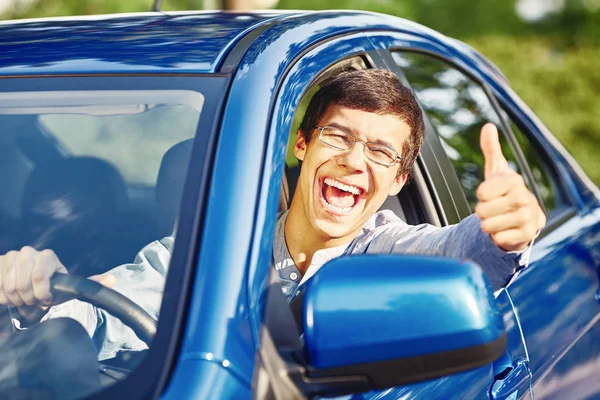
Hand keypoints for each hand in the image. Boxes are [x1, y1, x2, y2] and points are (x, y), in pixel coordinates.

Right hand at [0, 247, 114, 319]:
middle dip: (28, 299)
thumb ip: (88, 284)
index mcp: (48, 257)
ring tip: (22, 299)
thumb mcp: (66, 287)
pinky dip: (4, 297)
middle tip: (31, 302)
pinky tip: (11, 295)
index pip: (40, 276)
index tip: (44, 301)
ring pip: (11, 287)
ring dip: (16, 300)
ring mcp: (12, 256)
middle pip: (23, 284)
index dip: (40, 294)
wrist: (21, 284)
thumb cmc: (47, 287)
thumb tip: (113, 280)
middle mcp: (29, 252)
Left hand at [474, 123, 545, 250]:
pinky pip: (499, 238)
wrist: (520, 219)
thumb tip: (488, 126)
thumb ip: (491, 150)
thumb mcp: (496, 171)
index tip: (488, 194)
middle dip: (481, 212)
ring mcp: (528, 218)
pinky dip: (495, 236)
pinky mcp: (527, 235)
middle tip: (491, 209)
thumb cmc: (504, 193)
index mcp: (514, 181)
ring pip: (489, 225)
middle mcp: (525, 198)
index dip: (481, 195)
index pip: (483, 191)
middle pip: (483, 209)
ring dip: (487, 224)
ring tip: (495, 219)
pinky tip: (503, 231)